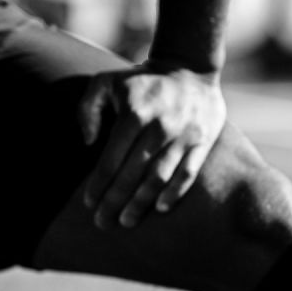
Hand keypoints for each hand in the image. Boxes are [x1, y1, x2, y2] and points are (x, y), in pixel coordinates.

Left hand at [78, 62, 225, 229]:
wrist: (189, 67)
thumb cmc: (139, 80)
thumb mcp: (105, 81)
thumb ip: (88, 109)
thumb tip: (88, 142)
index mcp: (133, 114)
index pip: (111, 160)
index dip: (99, 185)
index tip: (89, 203)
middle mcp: (159, 128)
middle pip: (133, 175)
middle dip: (115, 201)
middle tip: (103, 223)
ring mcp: (183, 136)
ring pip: (159, 178)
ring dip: (141, 203)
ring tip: (126, 221)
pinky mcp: (203, 141)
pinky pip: (188, 173)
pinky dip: (174, 192)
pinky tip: (160, 208)